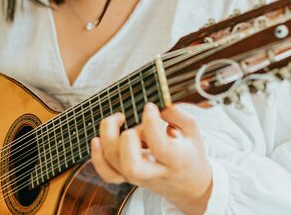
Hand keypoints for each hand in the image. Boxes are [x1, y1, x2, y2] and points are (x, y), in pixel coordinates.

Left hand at [90, 103, 212, 214]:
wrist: (188, 184)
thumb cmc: (189, 152)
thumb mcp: (193, 131)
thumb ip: (178, 115)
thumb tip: (159, 105)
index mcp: (176, 159)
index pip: (159, 146)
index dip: (150, 123)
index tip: (149, 106)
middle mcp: (155, 172)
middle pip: (131, 165)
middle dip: (126, 138)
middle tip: (130, 121)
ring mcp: (138, 177)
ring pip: (114, 165)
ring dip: (109, 138)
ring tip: (119, 119)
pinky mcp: (127, 178)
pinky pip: (107, 174)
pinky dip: (97, 157)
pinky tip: (97, 139)